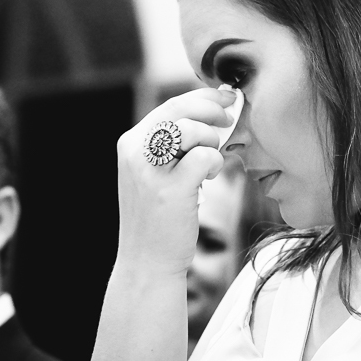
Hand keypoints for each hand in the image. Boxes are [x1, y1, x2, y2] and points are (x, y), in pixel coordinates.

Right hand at [116, 87, 236, 273]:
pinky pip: (205, 156)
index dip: (202, 98)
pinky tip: (211, 176)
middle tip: (230, 118)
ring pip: (192, 130)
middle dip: (212, 109)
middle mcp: (135, 151)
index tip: (225, 98)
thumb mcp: (157, 172)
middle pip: (180, 110)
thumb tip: (213, 112)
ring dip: (212, 140)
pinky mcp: (170, 189)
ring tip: (213, 159)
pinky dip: (215, 162)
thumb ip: (174, 144)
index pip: (170, 106)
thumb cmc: (159, 216)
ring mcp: (150, 170)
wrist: (147, 262)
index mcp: (130, 143)